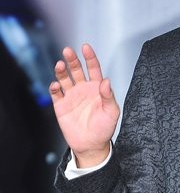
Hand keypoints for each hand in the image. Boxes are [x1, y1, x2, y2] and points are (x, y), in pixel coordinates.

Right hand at [49, 43, 119, 166]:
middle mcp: (83, 89)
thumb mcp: (112, 112)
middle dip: (72, 60)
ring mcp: (71, 96)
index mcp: (97, 88)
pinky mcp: (61, 105)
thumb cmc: (104, 129)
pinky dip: (54, 88)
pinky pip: (56, 93)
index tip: (85, 48)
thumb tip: (107, 81)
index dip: (90, 57)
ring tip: (60, 65)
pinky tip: (55, 85)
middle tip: (68, 51)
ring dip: (61, 71)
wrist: (91, 145)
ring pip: (64, 78)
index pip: (93, 68)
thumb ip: (109, 96)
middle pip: (76, 70)